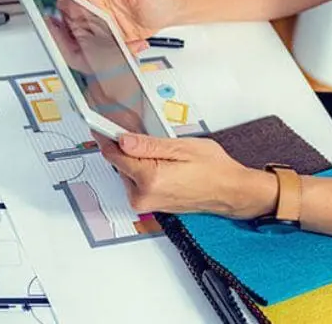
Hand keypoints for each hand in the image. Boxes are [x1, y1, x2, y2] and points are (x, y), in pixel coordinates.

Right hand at [57, 0, 177, 53]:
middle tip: (80, 29)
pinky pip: (97, 45)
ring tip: (110, 42)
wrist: (169, 13)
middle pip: (67, 9)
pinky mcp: (107, 36)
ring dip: (86, 41)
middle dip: (64, 21)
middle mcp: (95, 3)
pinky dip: (108, 50)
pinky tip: (132, 46)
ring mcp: (99, 20)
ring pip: (78, 31)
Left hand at [95, 133, 277, 219]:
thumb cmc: (213, 169)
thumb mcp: (181, 147)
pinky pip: (138, 182)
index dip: (107, 137)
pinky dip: (144, 171)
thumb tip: (123, 140)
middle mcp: (144, 195)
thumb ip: (148, 145)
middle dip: (129, 148)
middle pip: (120, 164)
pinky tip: (164, 164)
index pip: (115, 155)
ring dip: (138, 160)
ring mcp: (147, 203)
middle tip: (148, 137)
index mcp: (150, 179)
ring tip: (165, 154)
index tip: (100, 127)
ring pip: (128, 173)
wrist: (230, 191)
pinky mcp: (151, 205)